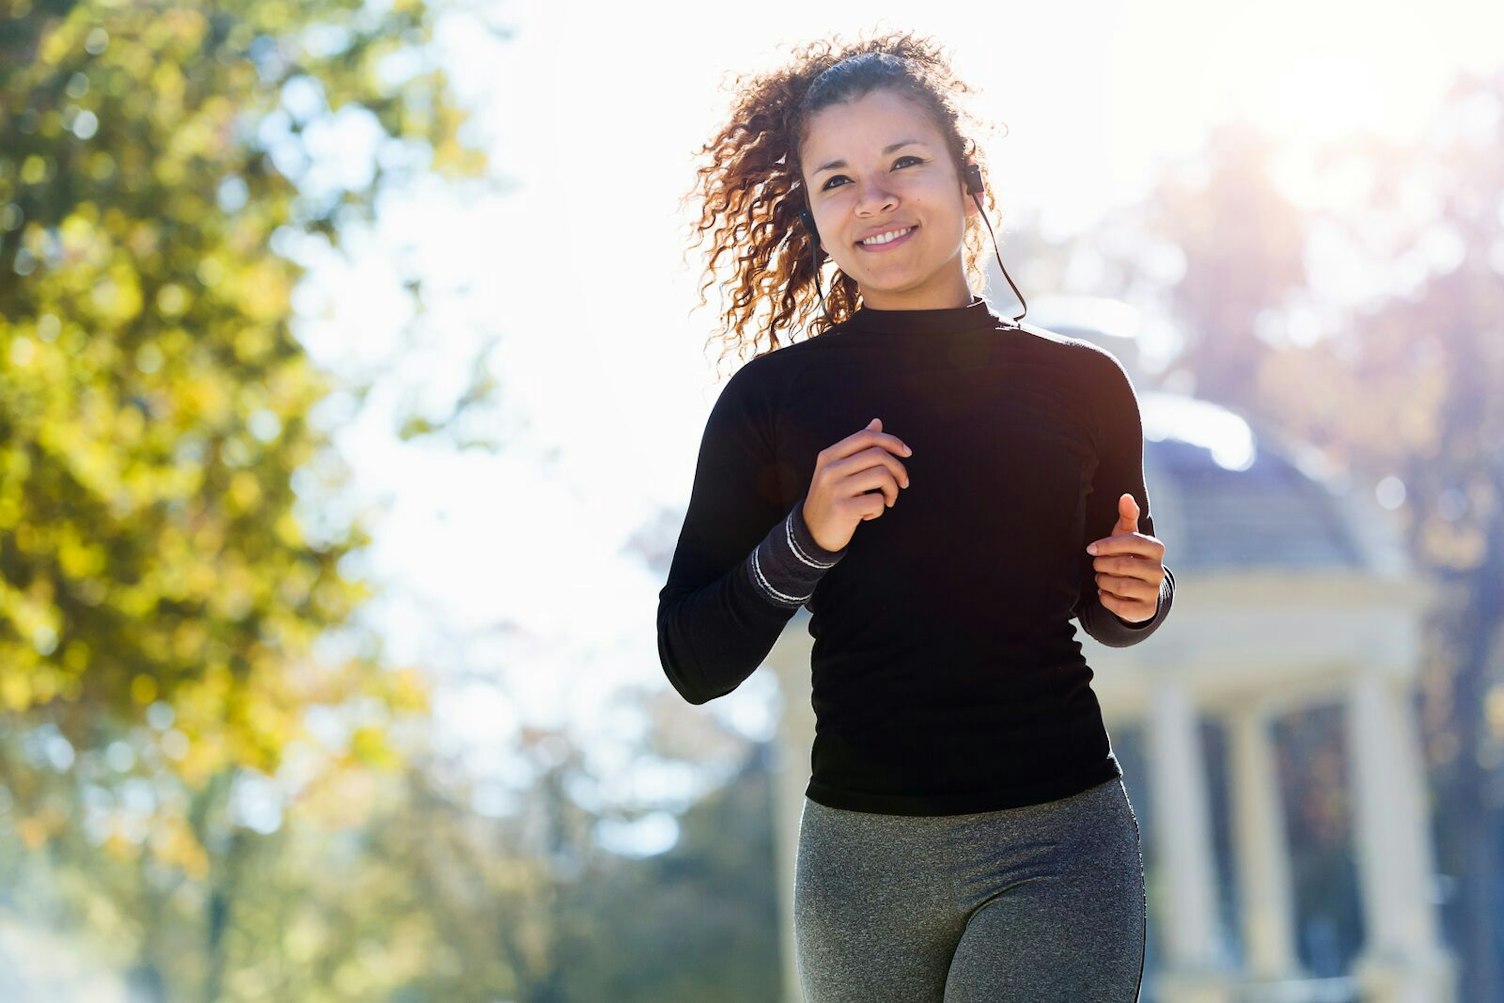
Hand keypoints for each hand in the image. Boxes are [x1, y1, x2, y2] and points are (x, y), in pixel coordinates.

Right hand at [801, 418, 911, 551]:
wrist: (812, 533)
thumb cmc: (832, 499)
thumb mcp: (839, 470)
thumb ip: (858, 447)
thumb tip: (877, 422)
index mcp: (829, 455)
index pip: (866, 437)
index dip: (891, 441)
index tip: (907, 453)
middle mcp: (830, 469)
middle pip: (879, 455)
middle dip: (899, 469)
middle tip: (902, 484)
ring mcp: (835, 488)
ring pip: (882, 476)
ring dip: (893, 491)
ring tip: (887, 501)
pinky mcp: (843, 509)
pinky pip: (878, 501)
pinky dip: (880, 510)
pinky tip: (869, 515)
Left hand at [1085, 493, 1165, 623]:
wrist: (1139, 590)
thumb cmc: (1129, 556)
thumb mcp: (1127, 536)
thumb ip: (1127, 516)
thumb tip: (1126, 496)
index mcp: (1156, 548)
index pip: (1131, 541)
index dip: (1107, 545)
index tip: (1091, 549)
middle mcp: (1159, 570)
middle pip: (1121, 565)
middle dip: (1102, 565)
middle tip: (1097, 565)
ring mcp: (1154, 592)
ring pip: (1119, 586)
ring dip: (1102, 582)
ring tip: (1101, 578)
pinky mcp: (1146, 610)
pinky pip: (1119, 606)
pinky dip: (1105, 599)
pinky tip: (1105, 593)